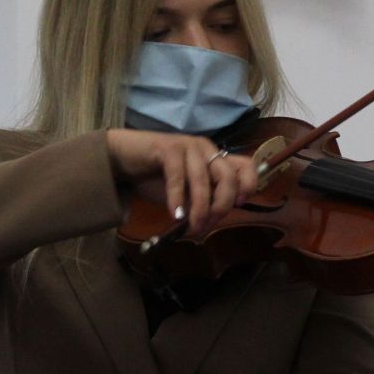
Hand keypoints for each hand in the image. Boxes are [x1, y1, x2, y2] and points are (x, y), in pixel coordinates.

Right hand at [105, 128, 259, 236]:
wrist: (124, 158)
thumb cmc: (156, 177)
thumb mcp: (185, 192)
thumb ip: (201, 201)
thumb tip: (212, 221)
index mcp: (215, 158)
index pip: (246, 166)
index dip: (248, 185)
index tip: (239, 204)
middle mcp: (207, 149)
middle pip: (228, 177)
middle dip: (221, 205)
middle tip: (207, 225)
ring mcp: (188, 146)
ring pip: (203, 180)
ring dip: (200, 208)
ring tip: (192, 227)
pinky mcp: (168, 147)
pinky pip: (178, 176)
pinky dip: (177, 198)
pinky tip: (175, 215)